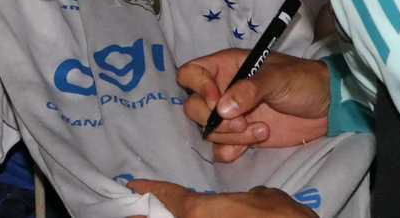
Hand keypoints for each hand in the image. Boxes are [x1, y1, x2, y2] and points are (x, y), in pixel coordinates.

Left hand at [125, 180, 317, 217]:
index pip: (168, 197)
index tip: (133, 185)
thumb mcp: (266, 198)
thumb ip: (246, 196)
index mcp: (201, 212)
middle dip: (153, 212)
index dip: (150, 189)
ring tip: (160, 212)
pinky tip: (194, 217)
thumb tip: (246, 199)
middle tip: (139, 207)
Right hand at [179, 49, 329, 162]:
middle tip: (243, 122)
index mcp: (227, 67)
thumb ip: (249, 90)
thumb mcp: (277, 78)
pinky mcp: (241, 137)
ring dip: (231, 136)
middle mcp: (223, 90)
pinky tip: (257, 142)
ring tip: (263, 130)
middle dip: (215, 120)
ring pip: (208, 131)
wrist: (327, 107)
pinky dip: (232, 150)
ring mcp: (231, 115)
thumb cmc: (302, 80)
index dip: (198, 88)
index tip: (218, 101)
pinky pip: (220, 149)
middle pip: (194, 107)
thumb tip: (222, 109)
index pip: (191, 73)